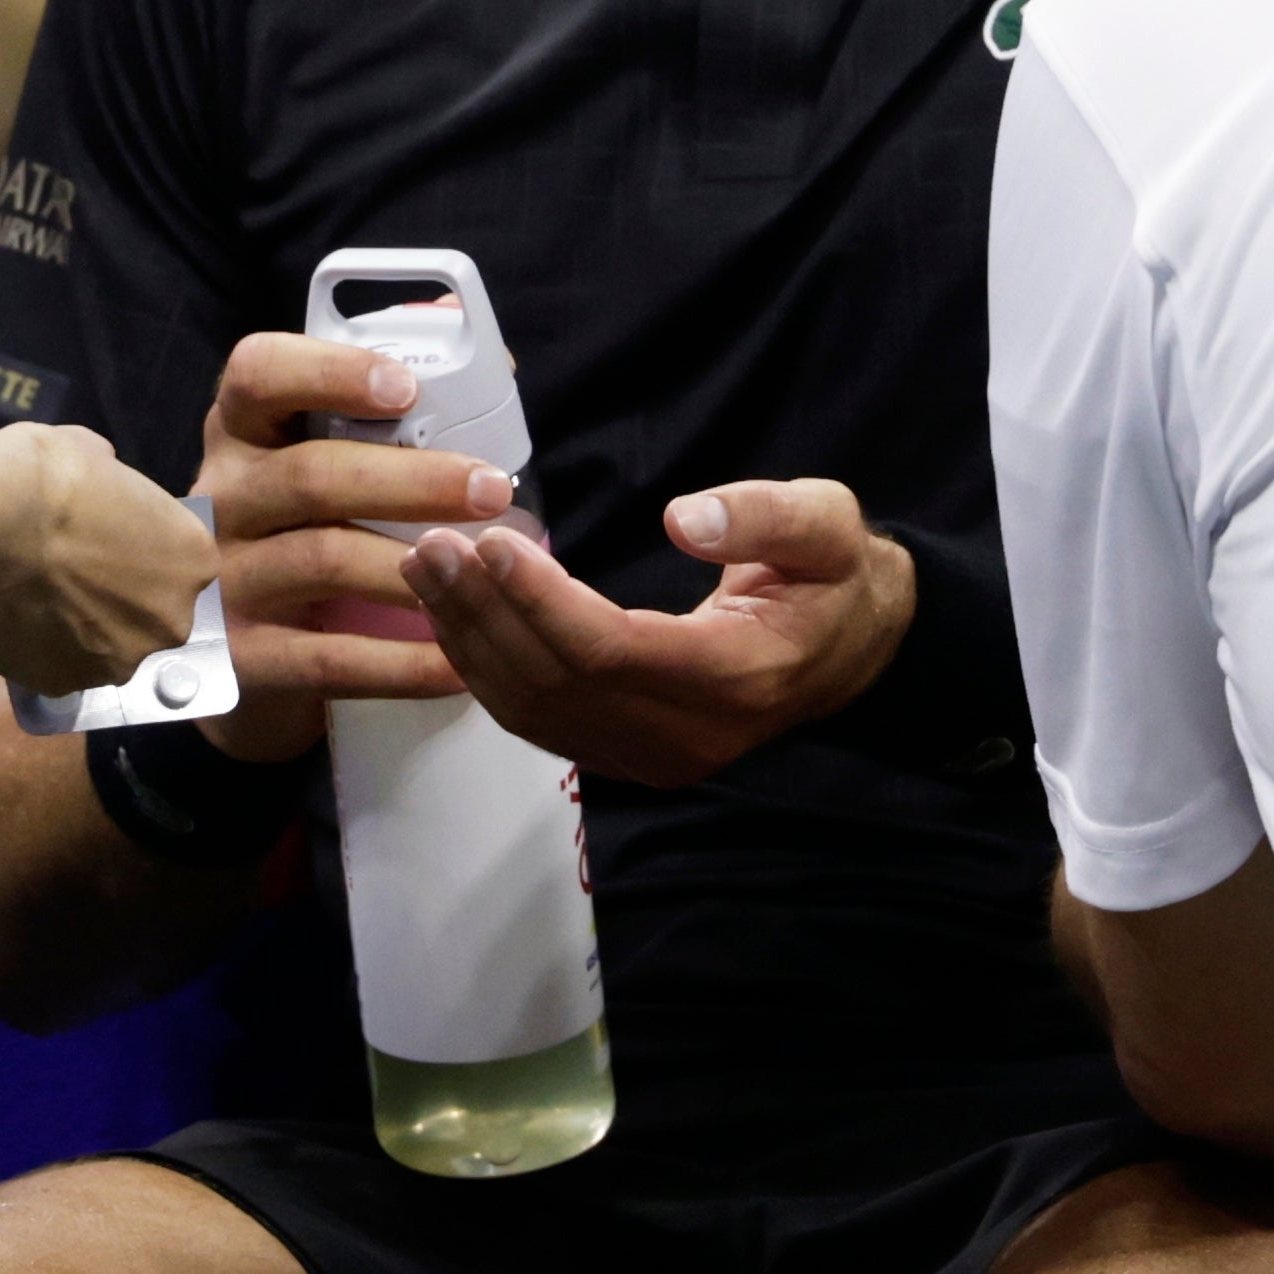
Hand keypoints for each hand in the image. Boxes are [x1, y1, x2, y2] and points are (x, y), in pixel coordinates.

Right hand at [0, 419, 214, 699]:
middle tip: (72, 572)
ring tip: (35, 598)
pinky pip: (56, 667)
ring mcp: (116, 661)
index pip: (181, 561)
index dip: (144, 550)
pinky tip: (12, 619)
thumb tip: (101, 472)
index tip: (109, 539)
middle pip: (150, 614)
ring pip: (105, 647)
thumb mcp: (91, 452)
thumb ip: (110, 479)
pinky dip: (38, 650)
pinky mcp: (62, 686)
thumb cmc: (43, 476)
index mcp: (192, 560)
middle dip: (119, 598)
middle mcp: (168, 621)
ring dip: (80, 630)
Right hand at [187, 331, 515, 761]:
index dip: (329, 373)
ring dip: (414, 568)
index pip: (258, 375)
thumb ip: (387, 418)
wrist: (236, 656)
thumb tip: (498, 368)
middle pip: (311, 475)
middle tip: (491, 490)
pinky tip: (456, 664)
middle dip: (412, 480)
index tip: (406, 389)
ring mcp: (223, 582)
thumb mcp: (317, 463)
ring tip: (483, 575)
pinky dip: (400, 662)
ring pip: (323, 559)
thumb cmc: (305, 533)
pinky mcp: (239, 660)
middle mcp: (222, 499)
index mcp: (242, 433)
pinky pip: (328, 658)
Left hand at [404, 479, 914, 787]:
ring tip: (425, 571)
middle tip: (432, 546)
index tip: (490, 541)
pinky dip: (487, 672)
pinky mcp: (627, 756)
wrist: (848, 651)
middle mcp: (686, 735)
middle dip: (486, 615)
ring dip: (471, 642)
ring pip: (535, 711)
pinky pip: (539, 723)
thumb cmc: (833, 577)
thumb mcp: (828, 526)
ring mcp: (653, 757)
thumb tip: (683, 517)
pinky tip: (454, 620)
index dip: (540, 600)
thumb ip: (764, 518)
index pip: (610, 650)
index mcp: (734, 676)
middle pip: (557, 683)